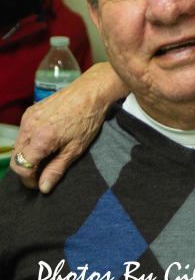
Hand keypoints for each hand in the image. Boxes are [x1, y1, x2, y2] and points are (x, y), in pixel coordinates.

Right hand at [11, 62, 127, 192]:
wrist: (91, 91)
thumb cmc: (88, 119)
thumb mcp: (76, 148)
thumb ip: (57, 169)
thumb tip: (43, 188)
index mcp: (40, 139)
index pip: (21, 168)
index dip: (29, 180)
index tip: (41, 182)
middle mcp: (29, 127)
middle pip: (16, 158)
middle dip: (27, 169)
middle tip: (44, 171)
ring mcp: (28, 117)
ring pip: (18, 146)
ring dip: (28, 155)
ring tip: (47, 155)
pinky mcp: (30, 111)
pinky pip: (23, 133)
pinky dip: (30, 141)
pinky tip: (46, 141)